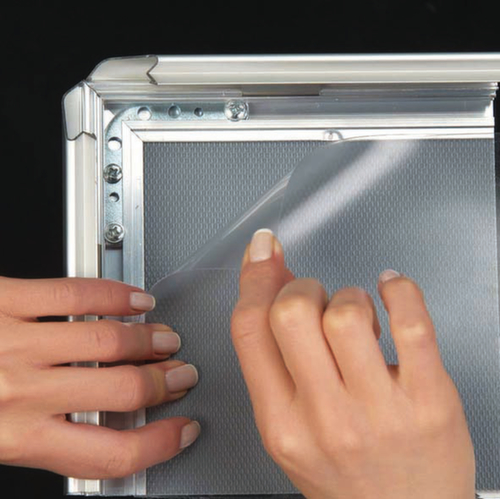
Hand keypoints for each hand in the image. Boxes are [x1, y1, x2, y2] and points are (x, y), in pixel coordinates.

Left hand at [0, 277, 199, 477]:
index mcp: (12, 436)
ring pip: (108, 341)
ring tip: (167, 339)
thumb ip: (36, 443)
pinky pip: (75, 294)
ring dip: (150, 340)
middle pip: (122, 391)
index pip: (110, 453)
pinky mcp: (6, 298)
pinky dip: (115, 295)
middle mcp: (19, 391)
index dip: (158, 444)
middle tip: (182, 375)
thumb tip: (90, 439)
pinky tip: (135, 299)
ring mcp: (16, 340)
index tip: (180, 430)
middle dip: (166, 383)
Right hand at [231, 229, 475, 498]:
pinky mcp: (429, 400)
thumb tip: (272, 284)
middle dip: (302, 286)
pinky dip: (400, 290)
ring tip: (360, 319)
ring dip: (351, 296)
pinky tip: (393, 289)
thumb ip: (276, 360)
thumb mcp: (291, 428)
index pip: (250, 329)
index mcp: (281, 423)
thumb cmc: (347, 477)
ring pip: (347, 313)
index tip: (264, 251)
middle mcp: (324, 417)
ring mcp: (379, 410)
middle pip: (292, 312)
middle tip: (318, 300)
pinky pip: (412, 323)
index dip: (254, 277)